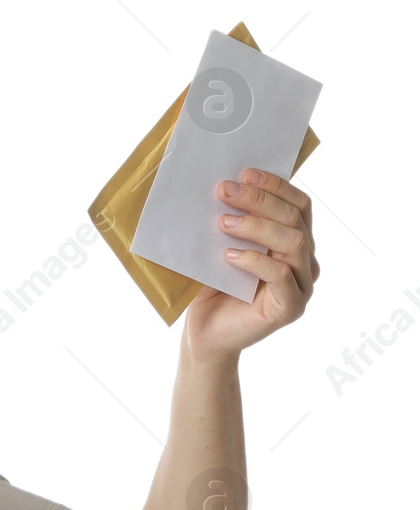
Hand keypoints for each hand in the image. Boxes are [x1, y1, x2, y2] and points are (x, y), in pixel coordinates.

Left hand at [183, 166, 318, 364]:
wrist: (203, 335)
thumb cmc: (212, 291)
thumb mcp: (220, 249)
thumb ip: (232, 223)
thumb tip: (223, 185)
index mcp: (295, 243)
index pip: (298, 205)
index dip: (276, 186)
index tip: (245, 173)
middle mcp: (305, 261)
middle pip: (295, 219)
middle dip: (260, 200)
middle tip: (225, 191)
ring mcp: (303, 285)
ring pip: (293, 242)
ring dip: (257, 226)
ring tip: (223, 222)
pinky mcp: (291, 307)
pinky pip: (280, 275)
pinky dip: (254, 260)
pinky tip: (228, 256)